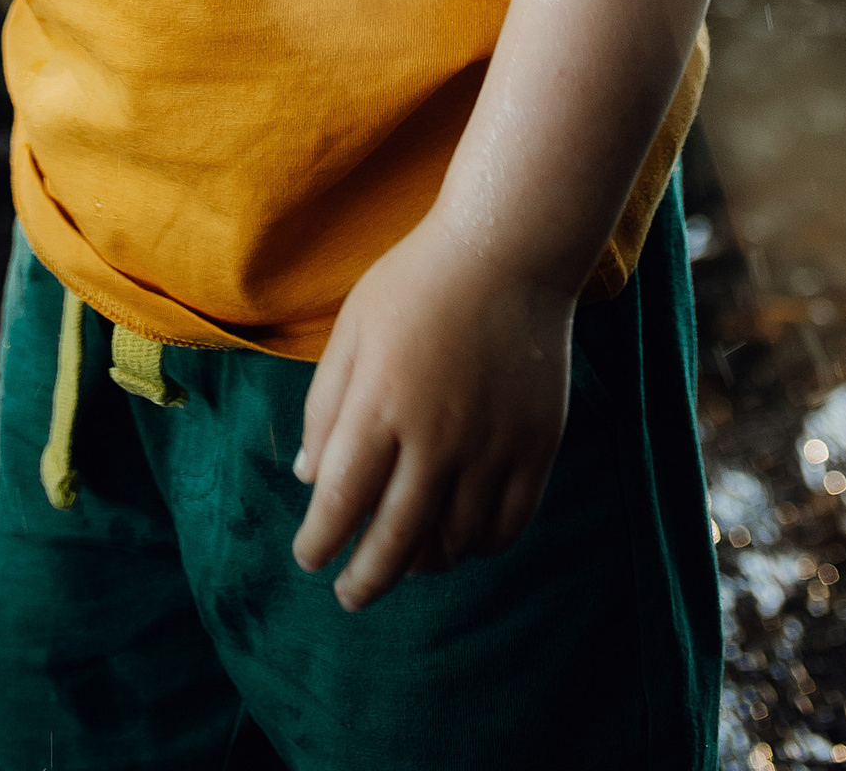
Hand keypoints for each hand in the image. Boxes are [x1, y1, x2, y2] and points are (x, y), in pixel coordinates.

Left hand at [290, 211, 573, 609]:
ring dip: (422, 563)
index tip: (309, 559)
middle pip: (397, 539)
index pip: (342, 500)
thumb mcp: (354, 328)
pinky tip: (459, 541)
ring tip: (404, 562)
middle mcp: (437, 434)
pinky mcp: (537, 445)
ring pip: (455, 541)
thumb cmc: (418, 282)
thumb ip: (326, 405)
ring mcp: (493, 444)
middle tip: (349, 595)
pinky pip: (508, 524)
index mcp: (381, 401)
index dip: (321, 541)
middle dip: (366, 579)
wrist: (508, 249)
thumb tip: (308, 480)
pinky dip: (480, 546)